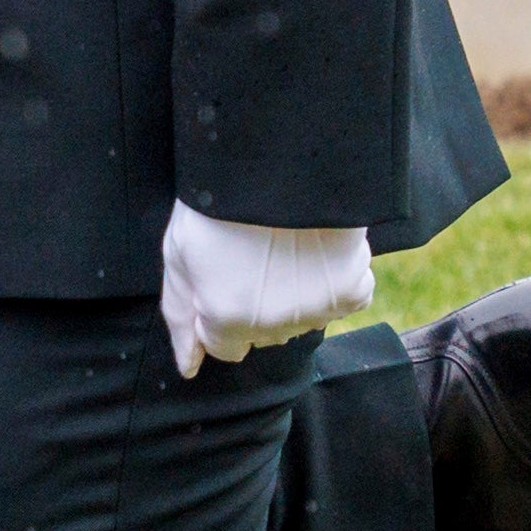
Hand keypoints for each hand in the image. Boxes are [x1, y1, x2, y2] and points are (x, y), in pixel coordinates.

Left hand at [155, 203, 370, 380]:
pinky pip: (344, 300)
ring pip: (302, 319)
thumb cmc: (220, 203)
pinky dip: (334, 282)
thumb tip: (188, 367)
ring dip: (294, 295)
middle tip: (253, 257)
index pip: (225, 347)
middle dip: (256, 306)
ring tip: (284, 247)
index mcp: (227, 318)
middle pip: (263, 334)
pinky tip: (317, 250)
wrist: (278, 164)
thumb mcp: (179, 254)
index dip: (221, 313)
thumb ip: (181, 315)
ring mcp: (315, 309)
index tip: (225, 281)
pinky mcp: (352, 290)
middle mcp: (273, 324)